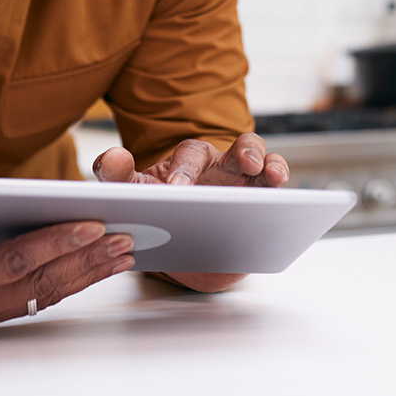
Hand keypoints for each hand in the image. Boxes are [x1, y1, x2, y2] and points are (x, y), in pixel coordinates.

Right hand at [0, 161, 135, 334]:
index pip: (12, 263)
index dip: (53, 242)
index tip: (91, 224)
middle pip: (40, 284)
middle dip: (86, 261)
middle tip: (128, 239)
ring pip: (44, 293)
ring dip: (85, 273)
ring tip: (125, 251)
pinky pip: (34, 293)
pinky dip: (66, 277)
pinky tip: (93, 262)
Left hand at [93, 134, 289, 292]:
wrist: (184, 248)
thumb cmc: (163, 210)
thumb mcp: (137, 195)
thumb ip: (118, 177)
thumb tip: (112, 158)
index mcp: (191, 160)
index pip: (191, 155)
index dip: (185, 171)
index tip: (177, 191)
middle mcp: (224, 166)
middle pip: (241, 147)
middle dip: (245, 153)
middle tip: (246, 164)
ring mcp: (247, 185)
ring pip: (267, 163)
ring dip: (273, 165)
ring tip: (273, 176)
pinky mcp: (263, 205)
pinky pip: (278, 194)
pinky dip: (283, 195)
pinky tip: (283, 208)